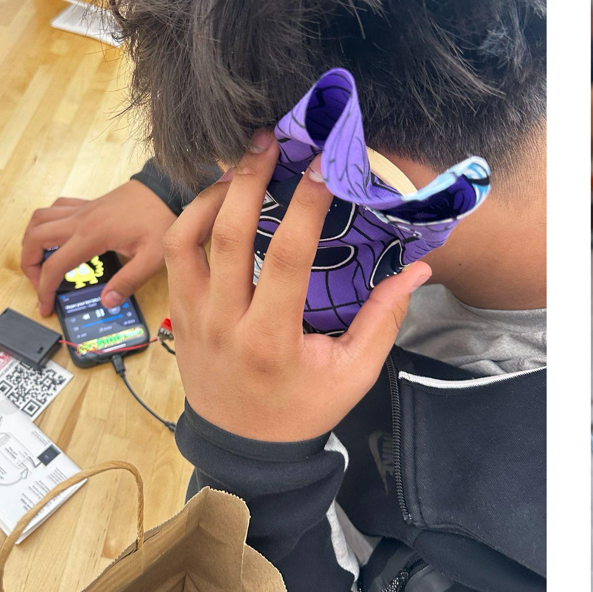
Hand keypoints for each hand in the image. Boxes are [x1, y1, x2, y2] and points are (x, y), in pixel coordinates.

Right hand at [21, 180, 174, 316]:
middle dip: (28, 264)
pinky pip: (56, 207)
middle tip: (39, 283)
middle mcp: (81, 220)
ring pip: (39, 219)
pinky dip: (47, 221)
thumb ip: (129, 281)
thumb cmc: (162, 219)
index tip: (45, 306)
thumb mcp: (153, 257)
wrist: (168, 190)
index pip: (54, 266)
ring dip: (31, 240)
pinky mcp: (89, 204)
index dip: (44, 289)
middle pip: (34, 239)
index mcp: (92, 236)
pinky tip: (57, 235)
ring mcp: (83, 210)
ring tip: (39, 260)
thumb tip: (107, 302)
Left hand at [163, 131, 431, 442]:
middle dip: (249, 178)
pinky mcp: (179, 315)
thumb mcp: (354, 374)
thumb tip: (418, 269)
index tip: (324, 166)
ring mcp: (193, 318)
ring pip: (185, 239)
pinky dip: (191, 219)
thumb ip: (384, 319)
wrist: (244, 451)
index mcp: (271, 338)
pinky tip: (218, 199)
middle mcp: (224, 323)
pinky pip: (174, 256)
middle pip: (225, 234)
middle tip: (270, 140)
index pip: (286, 257)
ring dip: (211, 194)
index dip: (307, 205)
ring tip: (241, 165)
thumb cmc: (303, 410)